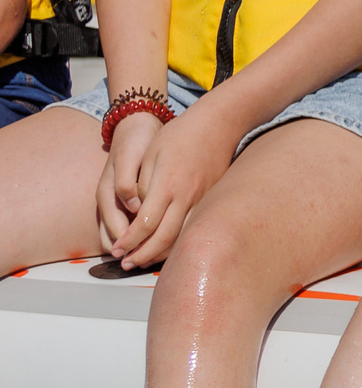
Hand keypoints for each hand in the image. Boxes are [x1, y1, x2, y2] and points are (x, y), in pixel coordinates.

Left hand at [110, 107, 245, 270]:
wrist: (219, 124)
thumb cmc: (180, 135)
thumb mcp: (151, 154)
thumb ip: (141, 185)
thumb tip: (136, 210)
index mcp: (167, 185)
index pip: (145, 224)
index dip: (128, 241)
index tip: (116, 250)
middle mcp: (186, 197)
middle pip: (163, 238)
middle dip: (142, 255)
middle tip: (125, 263)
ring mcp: (201, 199)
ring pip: (180, 237)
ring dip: (159, 253)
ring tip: (142, 260)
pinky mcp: (210, 198)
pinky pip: (192, 227)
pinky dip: (177, 242)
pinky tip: (166, 246)